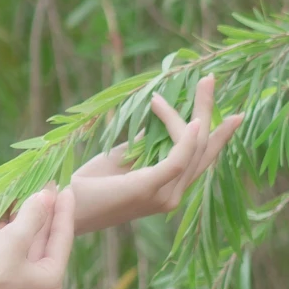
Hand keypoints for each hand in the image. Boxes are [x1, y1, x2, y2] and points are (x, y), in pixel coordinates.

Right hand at [0, 185, 74, 288]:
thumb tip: (47, 195)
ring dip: (28, 228)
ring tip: (30, 203)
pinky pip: (16, 261)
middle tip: (49, 192)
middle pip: (47, 246)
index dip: (64, 211)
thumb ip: (33, 216)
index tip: (67, 188)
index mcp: (50, 282)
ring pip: (30, 253)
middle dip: (46, 218)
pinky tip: (8, 222)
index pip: (63, 239)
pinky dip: (14, 242)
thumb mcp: (12, 239)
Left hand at [69, 73, 241, 234]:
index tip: (222, 106)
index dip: (217, 134)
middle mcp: (172, 195)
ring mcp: (163, 196)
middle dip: (210, 113)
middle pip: (203, 150)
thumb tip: (162, 120)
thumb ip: (145, 144)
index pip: (200, 159)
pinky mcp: (148, 189)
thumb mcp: (122, 157)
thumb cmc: (91, 185)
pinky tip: (195, 120)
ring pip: (192, 150)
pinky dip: (186, 140)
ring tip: (203, 84)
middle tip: (211, 81)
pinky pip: (176, 161)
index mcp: (167, 188)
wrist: (66, 207)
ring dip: (198, 113)